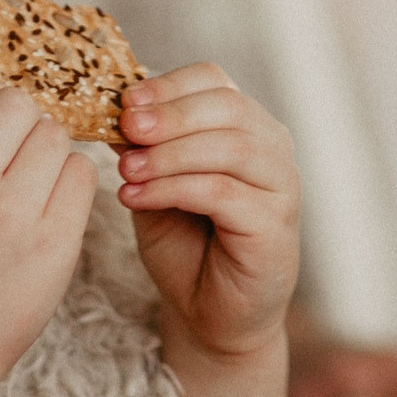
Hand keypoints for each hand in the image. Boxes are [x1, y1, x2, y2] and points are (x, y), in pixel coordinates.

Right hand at [0, 81, 95, 392]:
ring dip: (50, 154)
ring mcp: (9, 213)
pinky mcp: (53, 243)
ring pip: (55, 135)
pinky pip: (83, 174)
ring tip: (29, 193)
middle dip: (23, 126)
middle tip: (15, 165)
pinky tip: (50, 212)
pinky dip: (72, 185)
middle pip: (19, 105)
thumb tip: (13, 91)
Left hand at [117, 62, 300, 361]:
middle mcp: (272, 147)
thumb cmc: (186, 247)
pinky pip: (223, 192)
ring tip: (125, 169)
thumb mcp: (155, 184)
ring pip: (229, 146)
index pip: (214, 80)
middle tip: (124, 127)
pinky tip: (137, 196)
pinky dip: (174, 188)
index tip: (124, 100)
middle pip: (227, 105)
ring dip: (169, 153)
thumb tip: (115, 109)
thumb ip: (143, 148)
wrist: (210, 316)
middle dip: (169, 114)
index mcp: (245, 125)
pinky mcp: (275, 226)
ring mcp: (281, 186)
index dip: (169, 85)